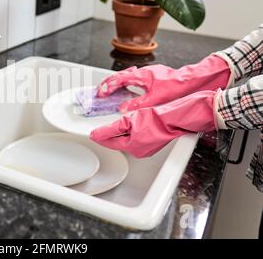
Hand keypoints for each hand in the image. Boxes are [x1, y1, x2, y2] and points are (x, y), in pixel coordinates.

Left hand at [90, 91, 217, 157]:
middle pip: (117, 142)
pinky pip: (136, 138)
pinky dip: (130, 132)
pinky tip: (130, 125)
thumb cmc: (157, 119)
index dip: (99, 136)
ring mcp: (146, 147)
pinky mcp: (153, 142)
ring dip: (119, 133)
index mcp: (132, 147)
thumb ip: (110, 129)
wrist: (176, 118)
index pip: (109, 142)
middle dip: (109, 135)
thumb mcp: (128, 122)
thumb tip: (96, 135)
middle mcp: (139, 150)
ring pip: (127, 140)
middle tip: (100, 129)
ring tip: (113, 126)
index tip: (92, 133)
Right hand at [96, 55, 230, 111]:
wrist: (191, 80)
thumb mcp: (154, 99)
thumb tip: (123, 109)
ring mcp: (148, 73)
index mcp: (141, 76)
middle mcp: (143, 72)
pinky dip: (127, 82)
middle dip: (109, 83)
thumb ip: (137, 104)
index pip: (119, 80)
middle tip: (101, 91)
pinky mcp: (153, 76)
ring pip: (127, 75)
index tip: (101, 93)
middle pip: (120, 76)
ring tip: (110, 89)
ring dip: (117, 82)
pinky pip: (134, 77)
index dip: (108, 87)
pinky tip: (128, 88)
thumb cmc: (176, 86)